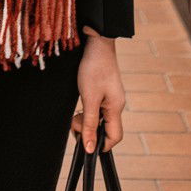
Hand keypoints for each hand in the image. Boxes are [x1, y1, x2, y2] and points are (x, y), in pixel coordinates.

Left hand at [71, 26, 125, 154]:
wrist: (97, 42)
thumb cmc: (94, 68)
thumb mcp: (89, 98)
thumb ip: (90, 124)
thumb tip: (90, 149)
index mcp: (116, 108)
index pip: (114, 137)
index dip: (100, 144)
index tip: (84, 140)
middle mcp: (116, 104)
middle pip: (105, 128)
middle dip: (89, 130)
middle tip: (74, 122)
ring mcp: (111, 96)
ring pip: (100, 117)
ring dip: (87, 119)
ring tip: (75, 112)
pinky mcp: (105, 89)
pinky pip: (98, 107)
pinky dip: (88, 109)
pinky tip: (81, 102)